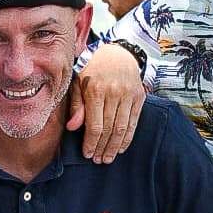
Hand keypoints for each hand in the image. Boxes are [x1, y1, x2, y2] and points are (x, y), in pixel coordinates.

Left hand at [68, 44, 144, 163]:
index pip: (95, 125)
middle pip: (109, 129)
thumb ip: (76, 105)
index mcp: (96, 90)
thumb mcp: (77, 82)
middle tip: (98, 160)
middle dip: (102, 148)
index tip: (87, 154)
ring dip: (115, 146)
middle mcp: (114, 92)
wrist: (117, 51)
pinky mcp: (139, 96)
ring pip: (122, 128)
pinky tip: (120, 148)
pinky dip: (128, 137)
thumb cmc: (92, 69)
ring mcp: (129, 94)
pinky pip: (134, 122)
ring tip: (108, 158)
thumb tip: (72, 128)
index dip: (91, 143)